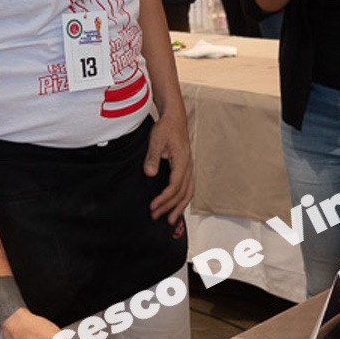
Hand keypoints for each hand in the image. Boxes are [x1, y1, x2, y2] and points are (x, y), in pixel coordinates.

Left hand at [143, 109, 192, 223]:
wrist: (175, 118)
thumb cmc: (165, 128)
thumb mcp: (155, 140)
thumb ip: (152, 157)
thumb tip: (149, 173)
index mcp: (182, 161)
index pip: (175, 186)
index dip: (164, 198)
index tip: (153, 206)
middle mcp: (189, 167)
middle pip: (182, 193)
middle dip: (169, 207)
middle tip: (155, 217)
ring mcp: (189, 168)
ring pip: (188, 193)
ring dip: (179, 207)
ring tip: (170, 220)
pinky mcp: (187, 168)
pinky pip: (188, 188)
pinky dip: (183, 200)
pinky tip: (176, 207)